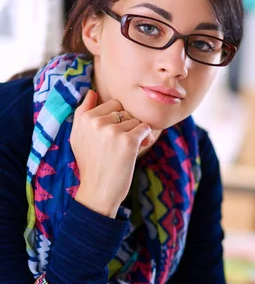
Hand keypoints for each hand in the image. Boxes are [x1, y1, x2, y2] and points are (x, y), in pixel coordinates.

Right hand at [71, 90, 153, 217]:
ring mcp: (112, 130)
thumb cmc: (90, 165)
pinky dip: (146, 138)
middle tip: (123, 143)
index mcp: (84, 118)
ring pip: (136, 120)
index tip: (115, 135)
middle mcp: (97, 121)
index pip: (112, 104)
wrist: (98, 192)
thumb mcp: (78, 138)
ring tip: (129, 149)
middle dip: (128, 124)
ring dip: (138, 132)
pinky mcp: (128, 141)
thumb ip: (83, 113)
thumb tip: (92, 92)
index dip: (118, 119)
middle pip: (125, 110)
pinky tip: (139, 149)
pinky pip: (145, 128)